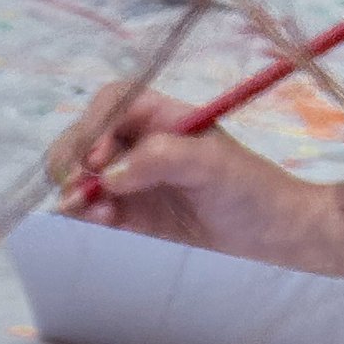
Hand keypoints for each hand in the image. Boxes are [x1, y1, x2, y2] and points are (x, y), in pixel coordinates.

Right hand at [45, 82, 342, 265]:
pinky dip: (84, 217)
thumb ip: (162, 158)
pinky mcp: (129, 218)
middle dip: (71, 161)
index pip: (113, 104)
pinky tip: (102, 223)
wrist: (271, 239)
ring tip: (96, 215)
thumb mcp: (213, 164)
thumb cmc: (251, 191)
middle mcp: (141, 145)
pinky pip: (90, 211)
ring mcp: (132, 182)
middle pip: (85, 138)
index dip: (94, 125)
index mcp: (163, 117)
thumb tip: (110, 174)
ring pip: (80, 177)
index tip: (96, 160)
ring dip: (75, 193)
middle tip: (75, 192)